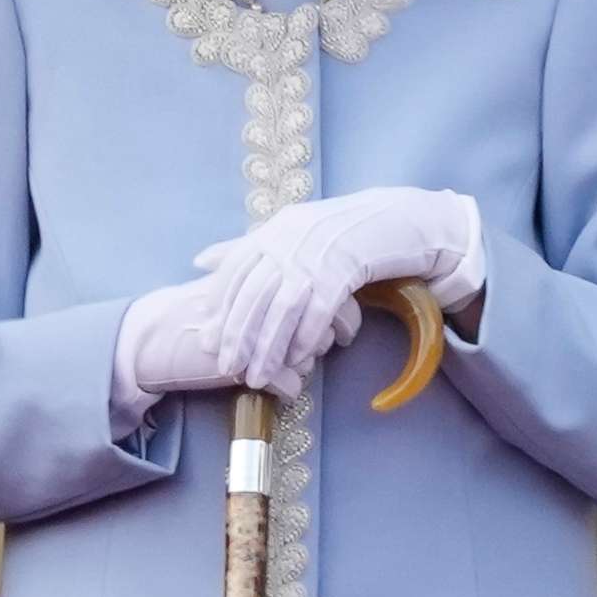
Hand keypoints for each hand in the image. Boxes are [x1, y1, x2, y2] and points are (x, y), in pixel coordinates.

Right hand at [114, 273, 352, 405]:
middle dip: (327, 337)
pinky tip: (283, 389)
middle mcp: (269, 303)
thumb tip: (307, 286)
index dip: (336, 306)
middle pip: (326, 319)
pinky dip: (289, 389)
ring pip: (310, 354)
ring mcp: (259, 336)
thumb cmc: (196, 312)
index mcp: (268, 278)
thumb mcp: (234, 289)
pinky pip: (289, 384)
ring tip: (295, 365)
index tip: (335, 321)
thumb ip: (266, 283)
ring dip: (307, 363)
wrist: (153, 336)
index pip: (324, 287)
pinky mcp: (247, 367)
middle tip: (325, 344)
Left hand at [194, 187, 484, 391]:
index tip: (209, 340)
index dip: (220, 309)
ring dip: (269, 347)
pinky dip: (306, 336)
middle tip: (229, 368)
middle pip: (254, 295)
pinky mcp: (346, 267)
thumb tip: (199, 261)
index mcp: (274, 230)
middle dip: (239, 336)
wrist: (397, 219)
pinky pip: (319, 309)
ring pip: (283, 308)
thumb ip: (246, 246)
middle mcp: (290, 239)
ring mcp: (318, 253)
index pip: (235, 273)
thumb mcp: (291, 232)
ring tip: (259, 377)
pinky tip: (298, 359)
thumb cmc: (341, 230)